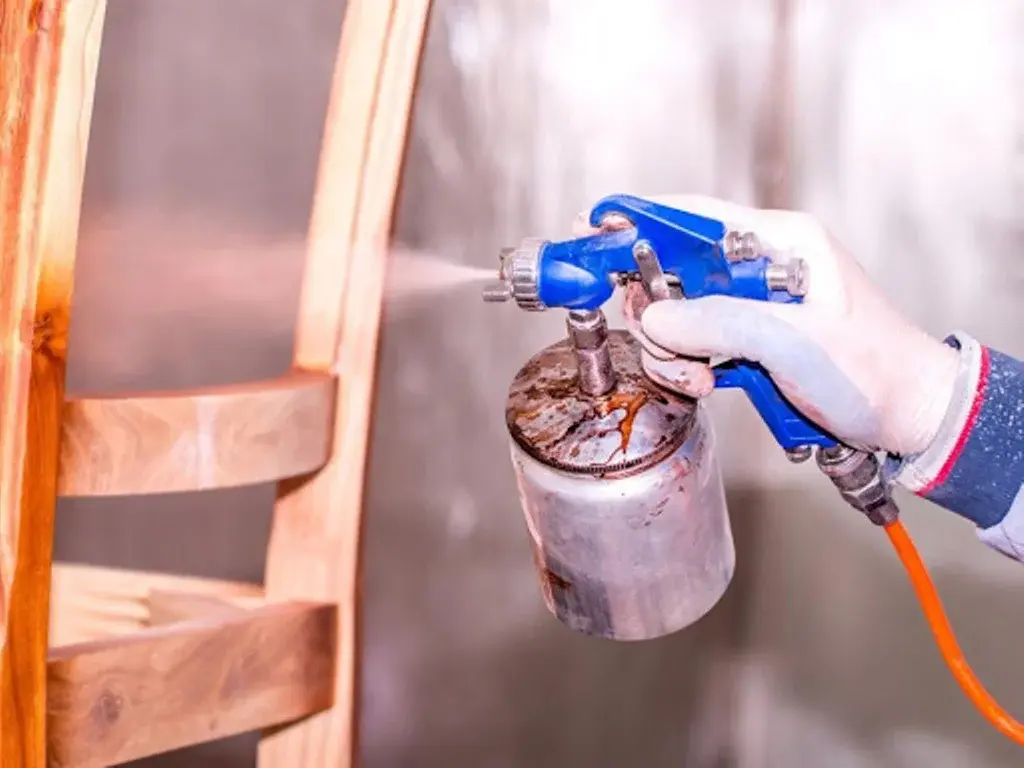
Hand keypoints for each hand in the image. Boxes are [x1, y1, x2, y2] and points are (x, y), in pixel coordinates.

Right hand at [572, 195, 958, 455]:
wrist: (907, 416)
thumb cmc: (875, 369)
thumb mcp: (797, 342)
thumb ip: (722, 323)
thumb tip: (654, 318)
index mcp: (779, 241)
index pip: (691, 216)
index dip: (636, 219)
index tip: (590, 228)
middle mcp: (757, 265)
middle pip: (670, 270)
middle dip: (656, 312)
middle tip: (666, 342)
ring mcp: (748, 303)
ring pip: (674, 314)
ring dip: (673, 350)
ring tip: (703, 378)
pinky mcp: (745, 336)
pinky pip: (691, 342)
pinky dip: (686, 365)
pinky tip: (710, 383)